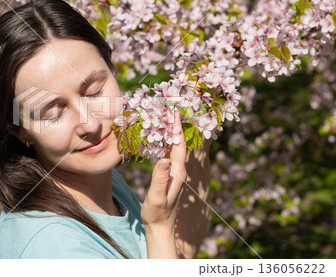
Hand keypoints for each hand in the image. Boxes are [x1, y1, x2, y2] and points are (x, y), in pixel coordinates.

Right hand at [141, 110, 186, 229]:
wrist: (161, 227)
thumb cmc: (157, 214)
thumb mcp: (156, 198)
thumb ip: (159, 180)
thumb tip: (163, 159)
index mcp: (177, 172)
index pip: (179, 145)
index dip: (177, 127)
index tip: (175, 111)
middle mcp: (179, 170)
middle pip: (179, 143)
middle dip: (176, 125)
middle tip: (170, 107)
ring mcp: (175, 172)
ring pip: (175, 147)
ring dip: (172, 132)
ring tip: (166, 116)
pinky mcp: (170, 174)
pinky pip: (170, 153)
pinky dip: (166, 141)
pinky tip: (161, 136)